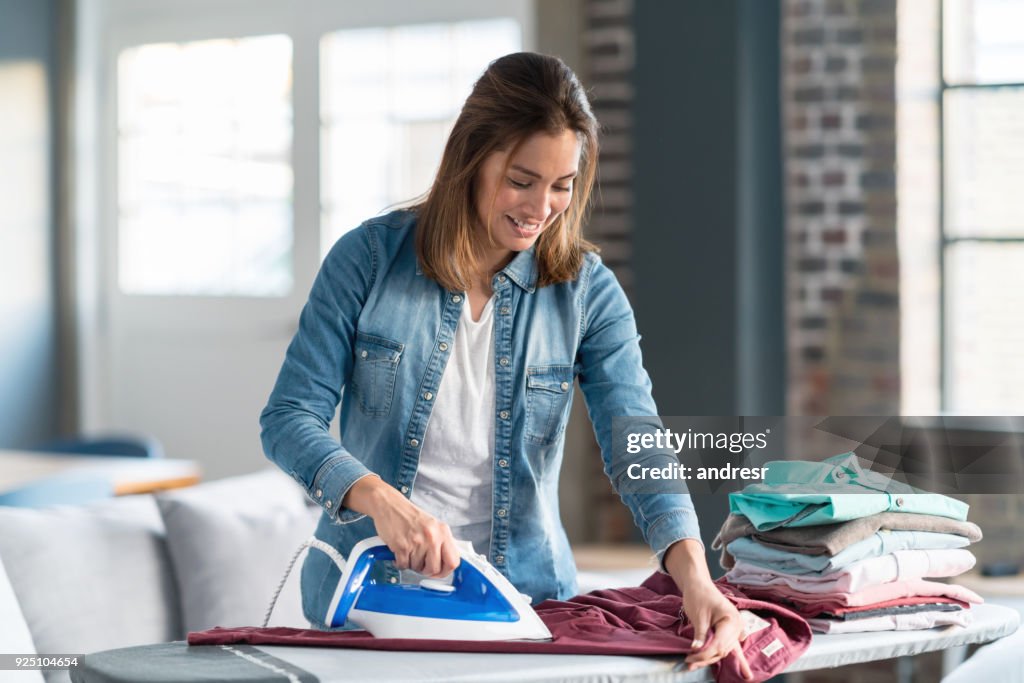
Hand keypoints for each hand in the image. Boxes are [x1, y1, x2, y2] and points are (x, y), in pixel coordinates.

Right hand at [342, 475, 460, 576]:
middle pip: (434, 569)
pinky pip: (403, 566)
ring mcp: (417, 542)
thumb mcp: (433, 526)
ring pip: (417, 568)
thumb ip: (441, 542)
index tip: (438, 572)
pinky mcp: (402, 546)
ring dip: (411, 564)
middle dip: (426, 570)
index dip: (445, 571)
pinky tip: (399, 553)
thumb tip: (447, 563)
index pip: (453, 561)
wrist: (389, 505)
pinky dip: (400, 563)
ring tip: (408, 552)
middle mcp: (432, 537)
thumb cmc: (410, 516)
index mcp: (443, 532)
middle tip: (420, 564)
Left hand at [664, 539, 751, 679]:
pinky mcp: (729, 631)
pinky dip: (736, 659)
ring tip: (695, 664)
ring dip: (711, 658)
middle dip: (706, 658)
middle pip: (722, 650)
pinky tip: (746, 674)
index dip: (704, 654)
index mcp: (731, 620)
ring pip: (724, 650)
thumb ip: (700, 635)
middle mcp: (737, 626)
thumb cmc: (699, 595)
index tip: (690, 658)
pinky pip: (731, 646)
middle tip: (689, 663)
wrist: (698, 584)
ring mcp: (735, 629)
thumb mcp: (698, 616)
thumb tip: (697, 651)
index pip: (718, 645)